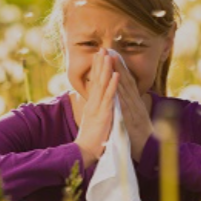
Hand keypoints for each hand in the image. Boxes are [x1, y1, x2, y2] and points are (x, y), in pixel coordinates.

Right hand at [74, 48, 120, 167]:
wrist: (85, 152)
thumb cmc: (91, 139)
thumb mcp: (93, 121)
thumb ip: (95, 110)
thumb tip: (96, 103)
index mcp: (92, 104)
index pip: (94, 83)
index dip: (97, 69)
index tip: (99, 56)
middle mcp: (93, 103)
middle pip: (97, 80)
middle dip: (100, 64)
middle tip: (102, 49)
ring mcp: (98, 108)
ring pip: (102, 85)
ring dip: (106, 69)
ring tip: (108, 55)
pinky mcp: (103, 114)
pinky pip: (109, 97)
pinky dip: (113, 85)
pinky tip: (116, 74)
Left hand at [111, 55, 153, 162]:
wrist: (149, 151)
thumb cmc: (140, 136)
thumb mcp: (135, 117)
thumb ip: (131, 106)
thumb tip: (127, 97)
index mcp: (135, 102)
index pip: (127, 82)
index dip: (120, 68)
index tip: (113, 55)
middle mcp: (135, 103)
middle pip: (126, 81)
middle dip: (118, 65)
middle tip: (110, 50)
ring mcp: (134, 110)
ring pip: (126, 89)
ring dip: (119, 74)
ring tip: (112, 60)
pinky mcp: (132, 120)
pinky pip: (125, 105)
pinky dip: (120, 94)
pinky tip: (116, 85)